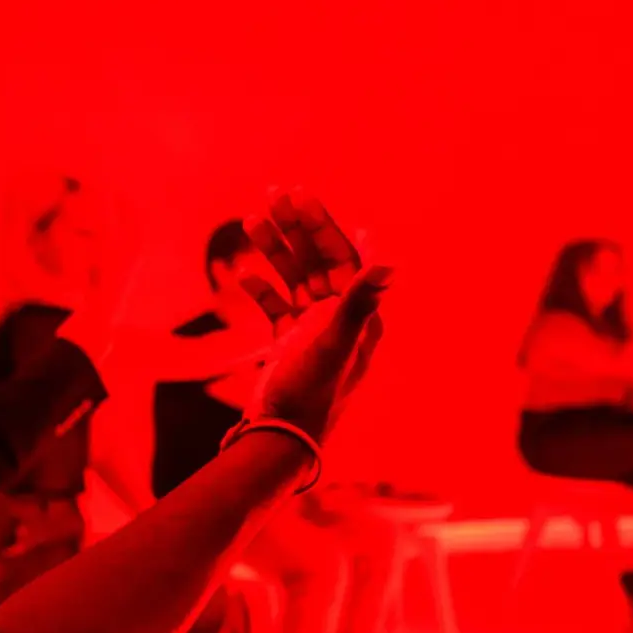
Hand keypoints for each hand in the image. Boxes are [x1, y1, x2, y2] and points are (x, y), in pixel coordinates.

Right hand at [238, 190, 390, 441]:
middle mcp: (339, 320)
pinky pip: (276, 308)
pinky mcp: (288, 348)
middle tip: (273, 192)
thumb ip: (359, 300)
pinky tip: (242, 274)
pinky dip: (261, 289)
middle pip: (317, 260)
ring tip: (251, 219)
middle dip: (296, 226)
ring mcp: (312, 333)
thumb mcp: (335, 343)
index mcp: (359, 316)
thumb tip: (390, 261)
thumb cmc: (312, 395)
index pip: (344, 256)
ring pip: (293, 279)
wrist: (282, 441)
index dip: (325, 223)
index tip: (306, 196)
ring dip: (274, 249)